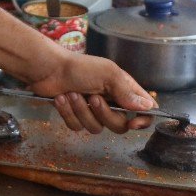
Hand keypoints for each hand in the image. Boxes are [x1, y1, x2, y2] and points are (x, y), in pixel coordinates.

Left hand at [28, 53, 155, 134]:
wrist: (47, 68)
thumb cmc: (78, 67)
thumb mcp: (107, 74)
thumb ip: (127, 92)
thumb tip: (149, 107)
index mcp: (123, 90)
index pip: (144, 111)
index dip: (142, 120)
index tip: (133, 123)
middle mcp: (110, 102)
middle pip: (119, 126)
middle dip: (104, 114)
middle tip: (93, 98)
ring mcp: (91, 111)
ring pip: (96, 128)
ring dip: (82, 111)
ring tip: (72, 94)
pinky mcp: (74, 116)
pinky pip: (77, 127)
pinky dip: (68, 113)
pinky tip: (61, 98)